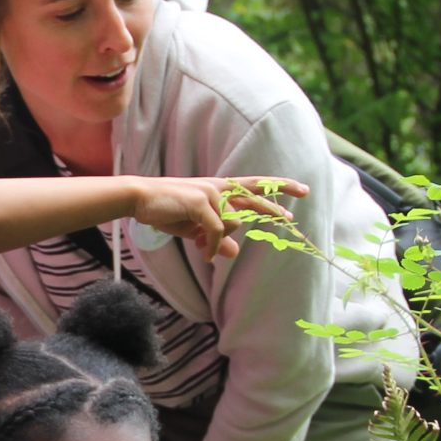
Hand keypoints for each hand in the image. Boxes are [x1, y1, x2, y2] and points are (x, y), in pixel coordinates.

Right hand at [130, 176, 306, 259]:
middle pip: (256, 197)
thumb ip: (215, 237)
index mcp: (219, 190)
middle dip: (276, 207)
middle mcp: (219, 188)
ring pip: (232, 223)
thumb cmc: (166, 211)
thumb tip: (233, 252)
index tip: (300, 191)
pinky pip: (217, 231)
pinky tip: (203, 253)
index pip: (255, 187)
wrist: (140, 199)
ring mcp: (211, 193)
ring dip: (217, 239)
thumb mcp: (194, 229)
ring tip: (199, 245)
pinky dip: (211, 245)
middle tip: (295, 214)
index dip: (277, 188)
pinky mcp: (201, 202)